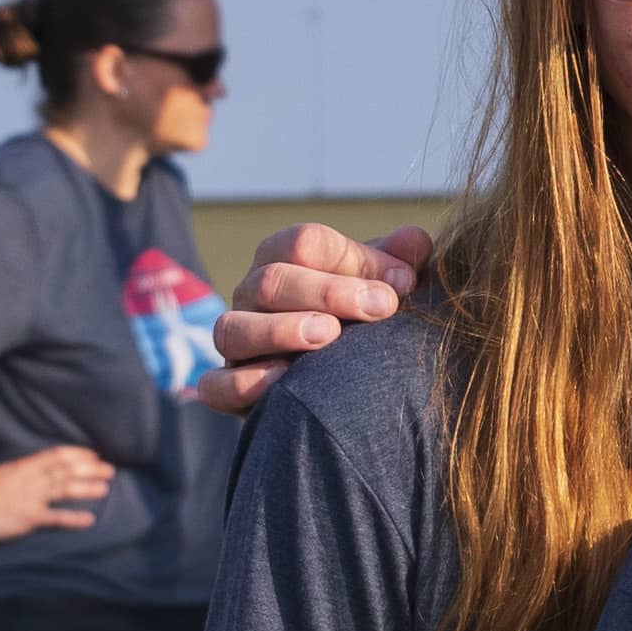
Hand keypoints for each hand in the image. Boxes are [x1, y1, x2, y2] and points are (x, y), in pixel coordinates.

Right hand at [0, 446, 112, 540]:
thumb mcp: (2, 472)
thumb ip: (20, 471)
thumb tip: (35, 469)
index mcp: (25, 466)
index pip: (57, 455)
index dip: (77, 454)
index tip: (93, 454)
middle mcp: (32, 479)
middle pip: (66, 471)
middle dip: (90, 469)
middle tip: (110, 468)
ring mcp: (32, 498)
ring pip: (65, 489)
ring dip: (87, 488)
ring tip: (106, 487)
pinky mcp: (30, 517)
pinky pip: (56, 518)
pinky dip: (74, 519)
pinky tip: (90, 520)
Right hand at [198, 222, 433, 410]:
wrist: (341, 383)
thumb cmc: (365, 319)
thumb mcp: (386, 286)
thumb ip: (400, 263)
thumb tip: (415, 242)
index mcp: (285, 260)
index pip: (303, 243)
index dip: (355, 259)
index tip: (404, 283)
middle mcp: (251, 295)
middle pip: (270, 280)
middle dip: (329, 292)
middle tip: (382, 308)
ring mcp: (236, 342)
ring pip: (234, 328)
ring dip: (281, 330)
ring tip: (329, 336)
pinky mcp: (224, 389)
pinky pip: (216, 385)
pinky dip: (244, 383)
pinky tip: (285, 381)